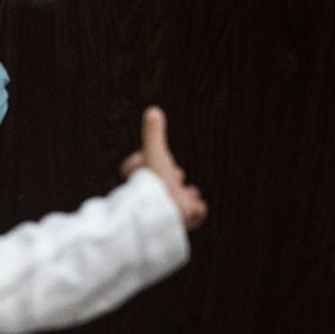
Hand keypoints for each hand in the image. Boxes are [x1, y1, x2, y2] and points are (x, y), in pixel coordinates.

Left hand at [119, 107, 206, 230]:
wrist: (159, 217)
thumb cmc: (155, 185)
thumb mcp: (156, 155)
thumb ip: (153, 134)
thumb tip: (152, 110)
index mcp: (141, 181)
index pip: (136, 171)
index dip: (141, 163)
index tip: (144, 157)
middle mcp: (152, 198)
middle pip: (159, 187)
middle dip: (172, 180)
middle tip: (177, 174)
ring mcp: (164, 211)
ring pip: (176, 204)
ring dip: (186, 197)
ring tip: (191, 193)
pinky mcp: (177, 223)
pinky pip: (188, 219)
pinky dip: (195, 213)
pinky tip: (198, 207)